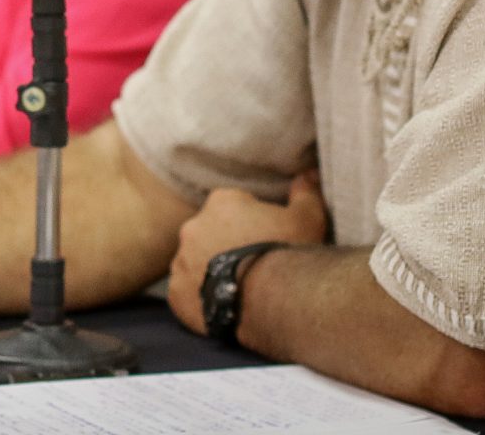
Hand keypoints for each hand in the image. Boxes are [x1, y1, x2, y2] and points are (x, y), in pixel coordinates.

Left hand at [167, 170, 327, 335]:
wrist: (271, 300)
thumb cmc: (288, 254)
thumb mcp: (307, 218)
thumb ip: (305, 193)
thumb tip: (307, 174)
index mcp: (221, 203)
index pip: (232, 208)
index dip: (252, 225)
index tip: (266, 241)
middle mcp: (193, 227)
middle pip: (211, 235)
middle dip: (227, 247)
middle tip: (253, 267)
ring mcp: (181, 261)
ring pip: (195, 264)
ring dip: (211, 273)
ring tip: (241, 292)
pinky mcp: (177, 293)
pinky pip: (186, 294)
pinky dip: (200, 300)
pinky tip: (224, 309)